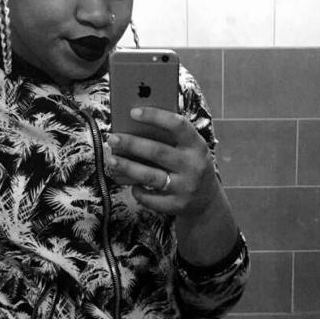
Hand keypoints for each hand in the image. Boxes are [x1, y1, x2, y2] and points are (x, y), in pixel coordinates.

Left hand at [104, 107, 218, 217]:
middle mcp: (193, 166)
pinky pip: (150, 199)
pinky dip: (138, 191)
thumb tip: (134, 126)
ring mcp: (185, 187)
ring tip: (112, 159)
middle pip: (158, 152)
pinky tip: (132, 185)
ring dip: (128, 167)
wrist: (208, 200)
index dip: (155, 116)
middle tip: (113, 138)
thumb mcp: (190, 149)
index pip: (177, 125)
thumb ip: (171, 138)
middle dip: (132, 144)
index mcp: (197, 145)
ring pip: (150, 176)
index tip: (133, 112)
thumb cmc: (190, 166)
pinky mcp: (176, 205)